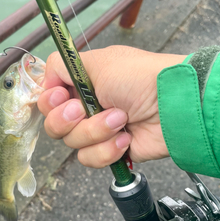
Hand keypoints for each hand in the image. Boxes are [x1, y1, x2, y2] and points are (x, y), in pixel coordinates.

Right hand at [38, 45, 185, 167]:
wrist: (173, 105)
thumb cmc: (141, 78)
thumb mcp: (99, 62)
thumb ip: (64, 65)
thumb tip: (46, 77)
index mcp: (82, 84)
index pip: (48, 98)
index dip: (49, 101)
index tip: (60, 96)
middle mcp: (86, 107)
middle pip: (54, 124)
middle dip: (68, 120)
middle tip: (83, 110)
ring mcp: (98, 131)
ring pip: (72, 144)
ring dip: (95, 131)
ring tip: (121, 119)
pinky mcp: (111, 151)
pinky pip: (91, 158)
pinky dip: (108, 149)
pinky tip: (127, 138)